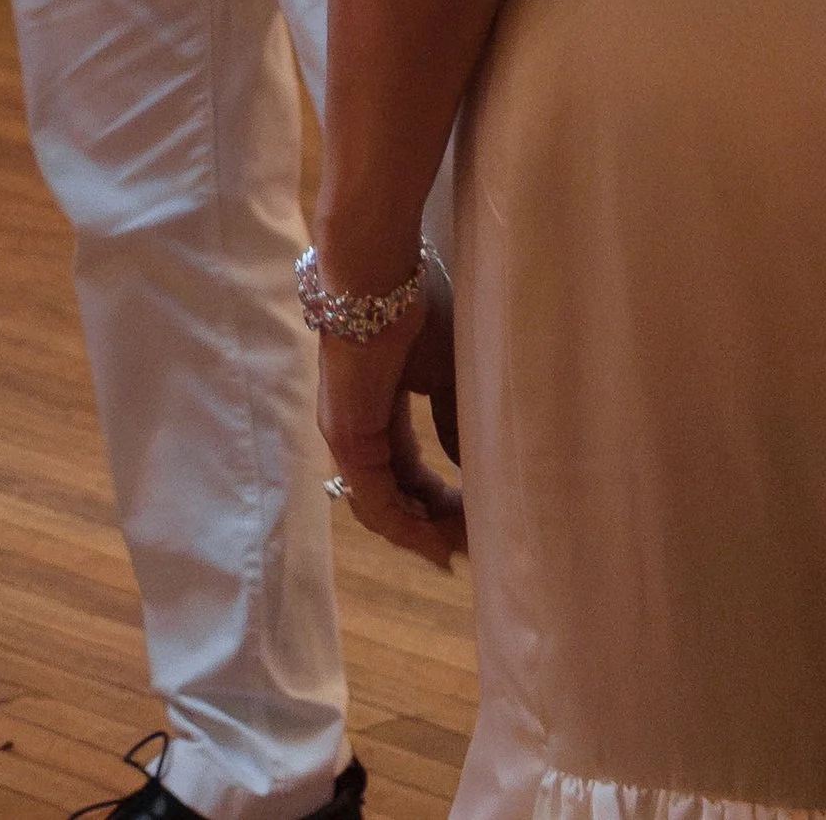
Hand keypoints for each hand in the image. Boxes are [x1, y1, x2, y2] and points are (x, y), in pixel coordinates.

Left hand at [316, 286, 466, 571]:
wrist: (379, 283)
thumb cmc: (415, 314)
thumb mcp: (445, 374)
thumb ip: (452, 421)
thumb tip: (468, 464)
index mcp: (376, 411)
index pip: (403, 472)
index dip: (436, 502)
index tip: (474, 521)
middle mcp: (356, 430)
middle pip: (395, 497)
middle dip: (436, 526)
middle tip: (476, 544)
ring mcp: (349, 438)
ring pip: (385, 509)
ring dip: (426, 532)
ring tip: (467, 544)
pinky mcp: (348, 441)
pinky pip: (377, 503)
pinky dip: (411, 526)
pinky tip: (444, 538)